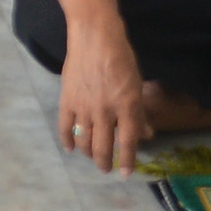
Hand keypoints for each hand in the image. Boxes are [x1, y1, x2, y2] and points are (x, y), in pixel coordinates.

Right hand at [56, 30, 155, 173]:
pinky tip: (70, 149)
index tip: (126, 173)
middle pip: (103, 147)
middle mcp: (105, 110)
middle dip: (105, 163)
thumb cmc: (121, 57)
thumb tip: (145, 133)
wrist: (94, 36)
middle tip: (106, 169)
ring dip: (88, 155)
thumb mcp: (137, 84)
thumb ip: (138, 112)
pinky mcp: (67, 100)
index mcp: (127, 105)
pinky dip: (67, 141)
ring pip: (84, 141)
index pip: (128, 141)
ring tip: (92, 159)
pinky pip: (65, 127)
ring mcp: (84, 107)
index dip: (127, 160)